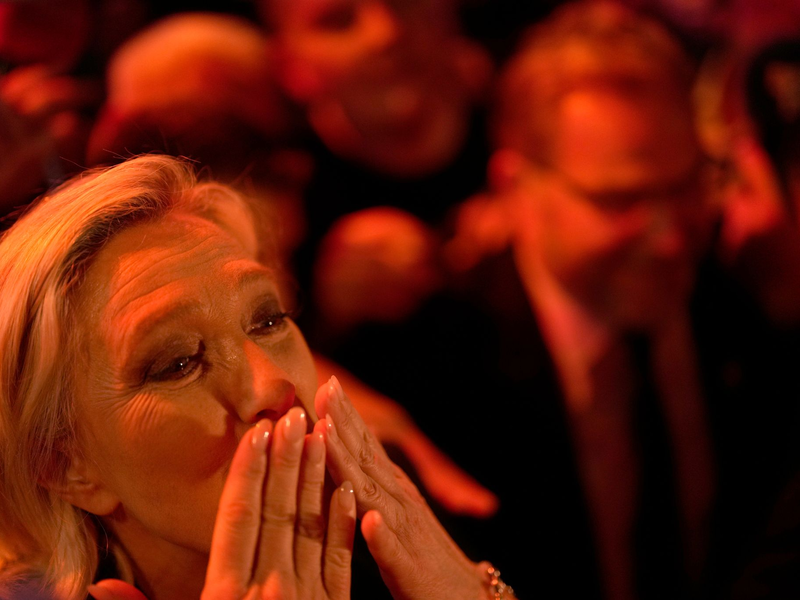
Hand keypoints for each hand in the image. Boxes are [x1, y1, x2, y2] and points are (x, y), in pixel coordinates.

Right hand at [90, 408, 355, 599]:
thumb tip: (95, 588)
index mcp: (227, 593)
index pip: (240, 515)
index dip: (251, 469)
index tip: (260, 429)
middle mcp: (270, 588)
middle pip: (279, 510)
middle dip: (287, 458)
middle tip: (294, 412)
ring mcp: (308, 597)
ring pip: (312, 525)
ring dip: (317, 477)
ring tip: (321, 433)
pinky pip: (341, 559)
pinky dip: (344, 522)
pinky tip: (347, 489)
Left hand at [314, 377, 492, 599]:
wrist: (468, 598)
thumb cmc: (421, 559)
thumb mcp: (393, 514)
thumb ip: (369, 486)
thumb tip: (339, 460)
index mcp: (392, 490)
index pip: (365, 445)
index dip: (343, 415)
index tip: (322, 382)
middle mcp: (399, 502)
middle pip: (367, 457)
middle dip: (343, 422)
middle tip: (324, 386)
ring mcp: (405, 532)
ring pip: (374, 495)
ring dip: (349, 465)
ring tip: (327, 435)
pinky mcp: (410, 569)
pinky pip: (393, 552)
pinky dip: (381, 536)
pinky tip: (370, 522)